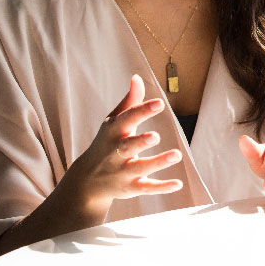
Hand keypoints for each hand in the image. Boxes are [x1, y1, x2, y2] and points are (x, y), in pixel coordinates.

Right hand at [62, 74, 183, 214]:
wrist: (86, 181)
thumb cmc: (105, 143)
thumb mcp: (113, 122)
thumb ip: (129, 102)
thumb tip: (138, 77)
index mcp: (113, 133)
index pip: (126, 120)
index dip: (142, 111)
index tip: (159, 103)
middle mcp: (115, 153)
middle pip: (128, 147)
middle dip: (140, 141)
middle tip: (156, 136)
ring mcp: (122, 172)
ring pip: (140, 168)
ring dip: (158, 162)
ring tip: (177, 154)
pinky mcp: (130, 188)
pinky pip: (146, 188)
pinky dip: (161, 187)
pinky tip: (178, 184)